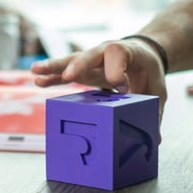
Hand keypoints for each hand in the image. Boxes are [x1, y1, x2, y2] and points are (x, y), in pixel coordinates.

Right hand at [31, 38, 166, 126]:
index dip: (117, 70)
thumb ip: (154, 111)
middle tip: (68, 76)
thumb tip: (155, 139)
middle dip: (79, 65)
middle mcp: (106, 53)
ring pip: (71, 61)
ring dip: (54, 68)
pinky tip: (37, 79)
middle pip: (90, 54)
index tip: (120, 86)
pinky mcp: (82, 68)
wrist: (142, 55)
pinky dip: (52, 75)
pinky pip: (65, 70)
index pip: (118, 54)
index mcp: (128, 52)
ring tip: (36, 72)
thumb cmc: (148, 71)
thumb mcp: (157, 89)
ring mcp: (92, 60)